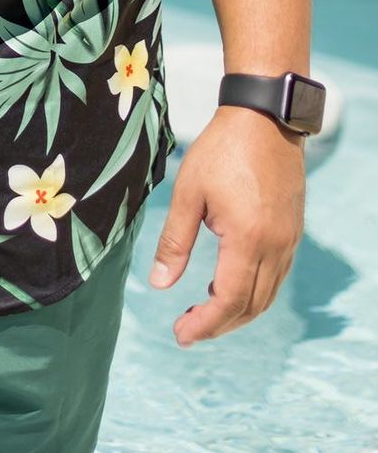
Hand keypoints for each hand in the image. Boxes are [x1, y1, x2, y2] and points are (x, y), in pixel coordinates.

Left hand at [148, 104, 305, 345]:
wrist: (263, 117)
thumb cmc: (221, 149)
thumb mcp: (188, 193)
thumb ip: (175, 241)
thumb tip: (159, 285)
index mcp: (247, 239)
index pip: (229, 301)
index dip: (205, 324)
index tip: (180, 334)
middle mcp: (275, 246)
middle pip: (251, 306)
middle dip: (219, 325)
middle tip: (186, 330)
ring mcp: (289, 239)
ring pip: (268, 294)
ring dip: (238, 312)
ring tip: (204, 314)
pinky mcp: (293, 230)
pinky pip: (277, 276)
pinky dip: (254, 292)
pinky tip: (229, 287)